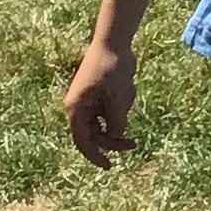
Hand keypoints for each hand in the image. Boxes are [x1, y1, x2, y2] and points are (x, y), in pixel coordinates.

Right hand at [64, 43, 136, 166]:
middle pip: (97, 134)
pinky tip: (127, 85)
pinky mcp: (103, 94)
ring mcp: (92, 101)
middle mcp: (81, 108)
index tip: (109, 166)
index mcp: (76, 110)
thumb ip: (116, 123)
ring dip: (122, 112)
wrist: (114, 43)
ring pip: (109, 120)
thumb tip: (115, 137)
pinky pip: (116, 109)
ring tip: (127, 89)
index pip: (83, 141)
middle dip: (115, 138)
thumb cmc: (112, 70)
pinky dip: (124, 102)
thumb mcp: (117, 100)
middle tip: (134, 144)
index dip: (95, 156)